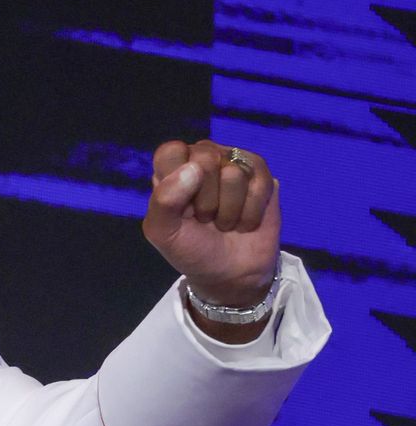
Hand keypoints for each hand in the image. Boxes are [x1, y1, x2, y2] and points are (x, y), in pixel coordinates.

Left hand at [142, 138, 280, 309]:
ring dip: (230, 209)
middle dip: (206, 200)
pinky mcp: (262, 174)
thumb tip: (194, 168)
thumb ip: (163, 200)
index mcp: (171, 169)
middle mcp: (202, 159)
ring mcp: (234, 162)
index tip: (180, 209)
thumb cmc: (190, 249)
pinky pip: (260, 182)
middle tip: (205, 218)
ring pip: (234, 172)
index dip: (177, 182)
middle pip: (205, 159)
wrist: (229, 274)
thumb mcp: (162, 232)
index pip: (171, 151)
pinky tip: (244, 221)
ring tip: (224, 221)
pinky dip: (251, 210)